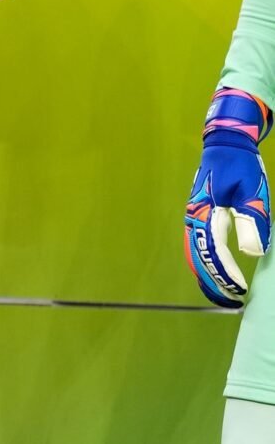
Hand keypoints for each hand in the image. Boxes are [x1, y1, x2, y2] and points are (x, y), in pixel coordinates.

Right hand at [185, 90, 272, 307]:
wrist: (225, 145)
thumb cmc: (240, 167)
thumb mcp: (252, 192)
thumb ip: (251, 221)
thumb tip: (251, 252)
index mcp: (206, 214)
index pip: (213, 252)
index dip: (225, 274)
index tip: (240, 291)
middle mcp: (194, 219)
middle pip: (197, 259)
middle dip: (212, 283)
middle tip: (230, 302)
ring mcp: (194, 219)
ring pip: (194, 255)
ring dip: (206, 276)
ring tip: (222, 294)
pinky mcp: (199, 218)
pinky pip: (197, 247)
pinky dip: (204, 264)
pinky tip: (216, 272)